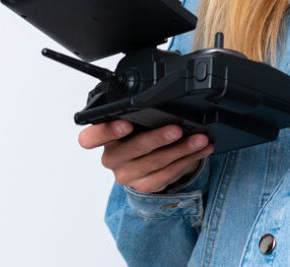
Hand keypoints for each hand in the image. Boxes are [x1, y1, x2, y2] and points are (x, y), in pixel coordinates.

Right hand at [78, 120, 214, 193]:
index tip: (126, 124)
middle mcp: (111, 158)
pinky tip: (200, 152)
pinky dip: (187, 161)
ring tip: (200, 139)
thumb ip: (137, 113)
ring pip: (155, 163)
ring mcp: (126, 175)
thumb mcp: (133, 121)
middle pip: (133, 148)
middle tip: (177, 129)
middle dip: (158, 138)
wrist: (143, 161)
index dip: (106, 131)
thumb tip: (166, 102)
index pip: (89, 138)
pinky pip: (167, 175)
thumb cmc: (137, 134)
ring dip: (182, 150)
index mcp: (103, 137)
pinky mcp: (144, 186)